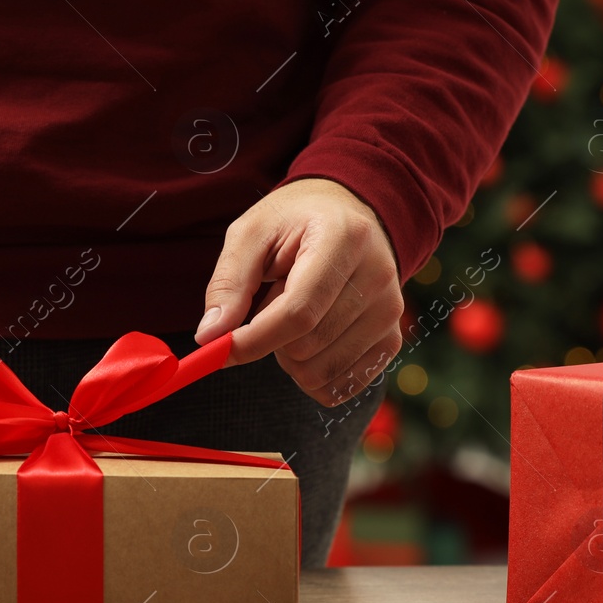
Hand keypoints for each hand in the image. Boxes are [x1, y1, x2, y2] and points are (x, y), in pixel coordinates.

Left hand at [195, 178, 403, 406]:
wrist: (347, 215)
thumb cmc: (293, 223)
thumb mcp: (251, 234)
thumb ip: (228, 283)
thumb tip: (209, 336)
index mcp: (343, 239)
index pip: (298, 312)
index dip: (254, 339)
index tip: (220, 349)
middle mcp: (378, 277)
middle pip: (307, 346)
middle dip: (270, 341)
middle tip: (269, 305)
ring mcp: (390, 312)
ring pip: (321, 372)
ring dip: (290, 359)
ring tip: (295, 316)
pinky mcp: (392, 339)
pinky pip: (341, 387)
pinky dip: (312, 376)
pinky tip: (311, 339)